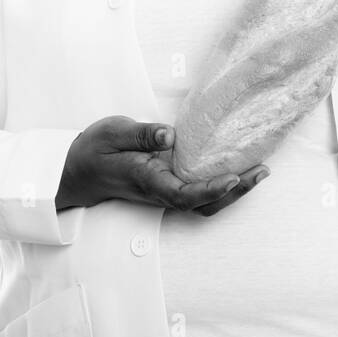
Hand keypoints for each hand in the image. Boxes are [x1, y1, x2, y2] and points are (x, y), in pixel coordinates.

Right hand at [56, 116, 267, 217]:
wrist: (76, 173)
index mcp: (146, 180)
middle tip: (262, 171)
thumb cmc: (93, 151)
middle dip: (235, 192)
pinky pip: (199, 194)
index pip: (184, 194)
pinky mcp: (168, 188)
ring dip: (233, 191)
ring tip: (259, 171)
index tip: (233, 177)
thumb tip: (171, 135)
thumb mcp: (112, 133)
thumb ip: (142, 135)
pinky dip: (222, 186)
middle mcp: (159, 193)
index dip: (211, 189)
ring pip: (204, 203)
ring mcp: (164, 194)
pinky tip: (238, 170)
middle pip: (203, 204)